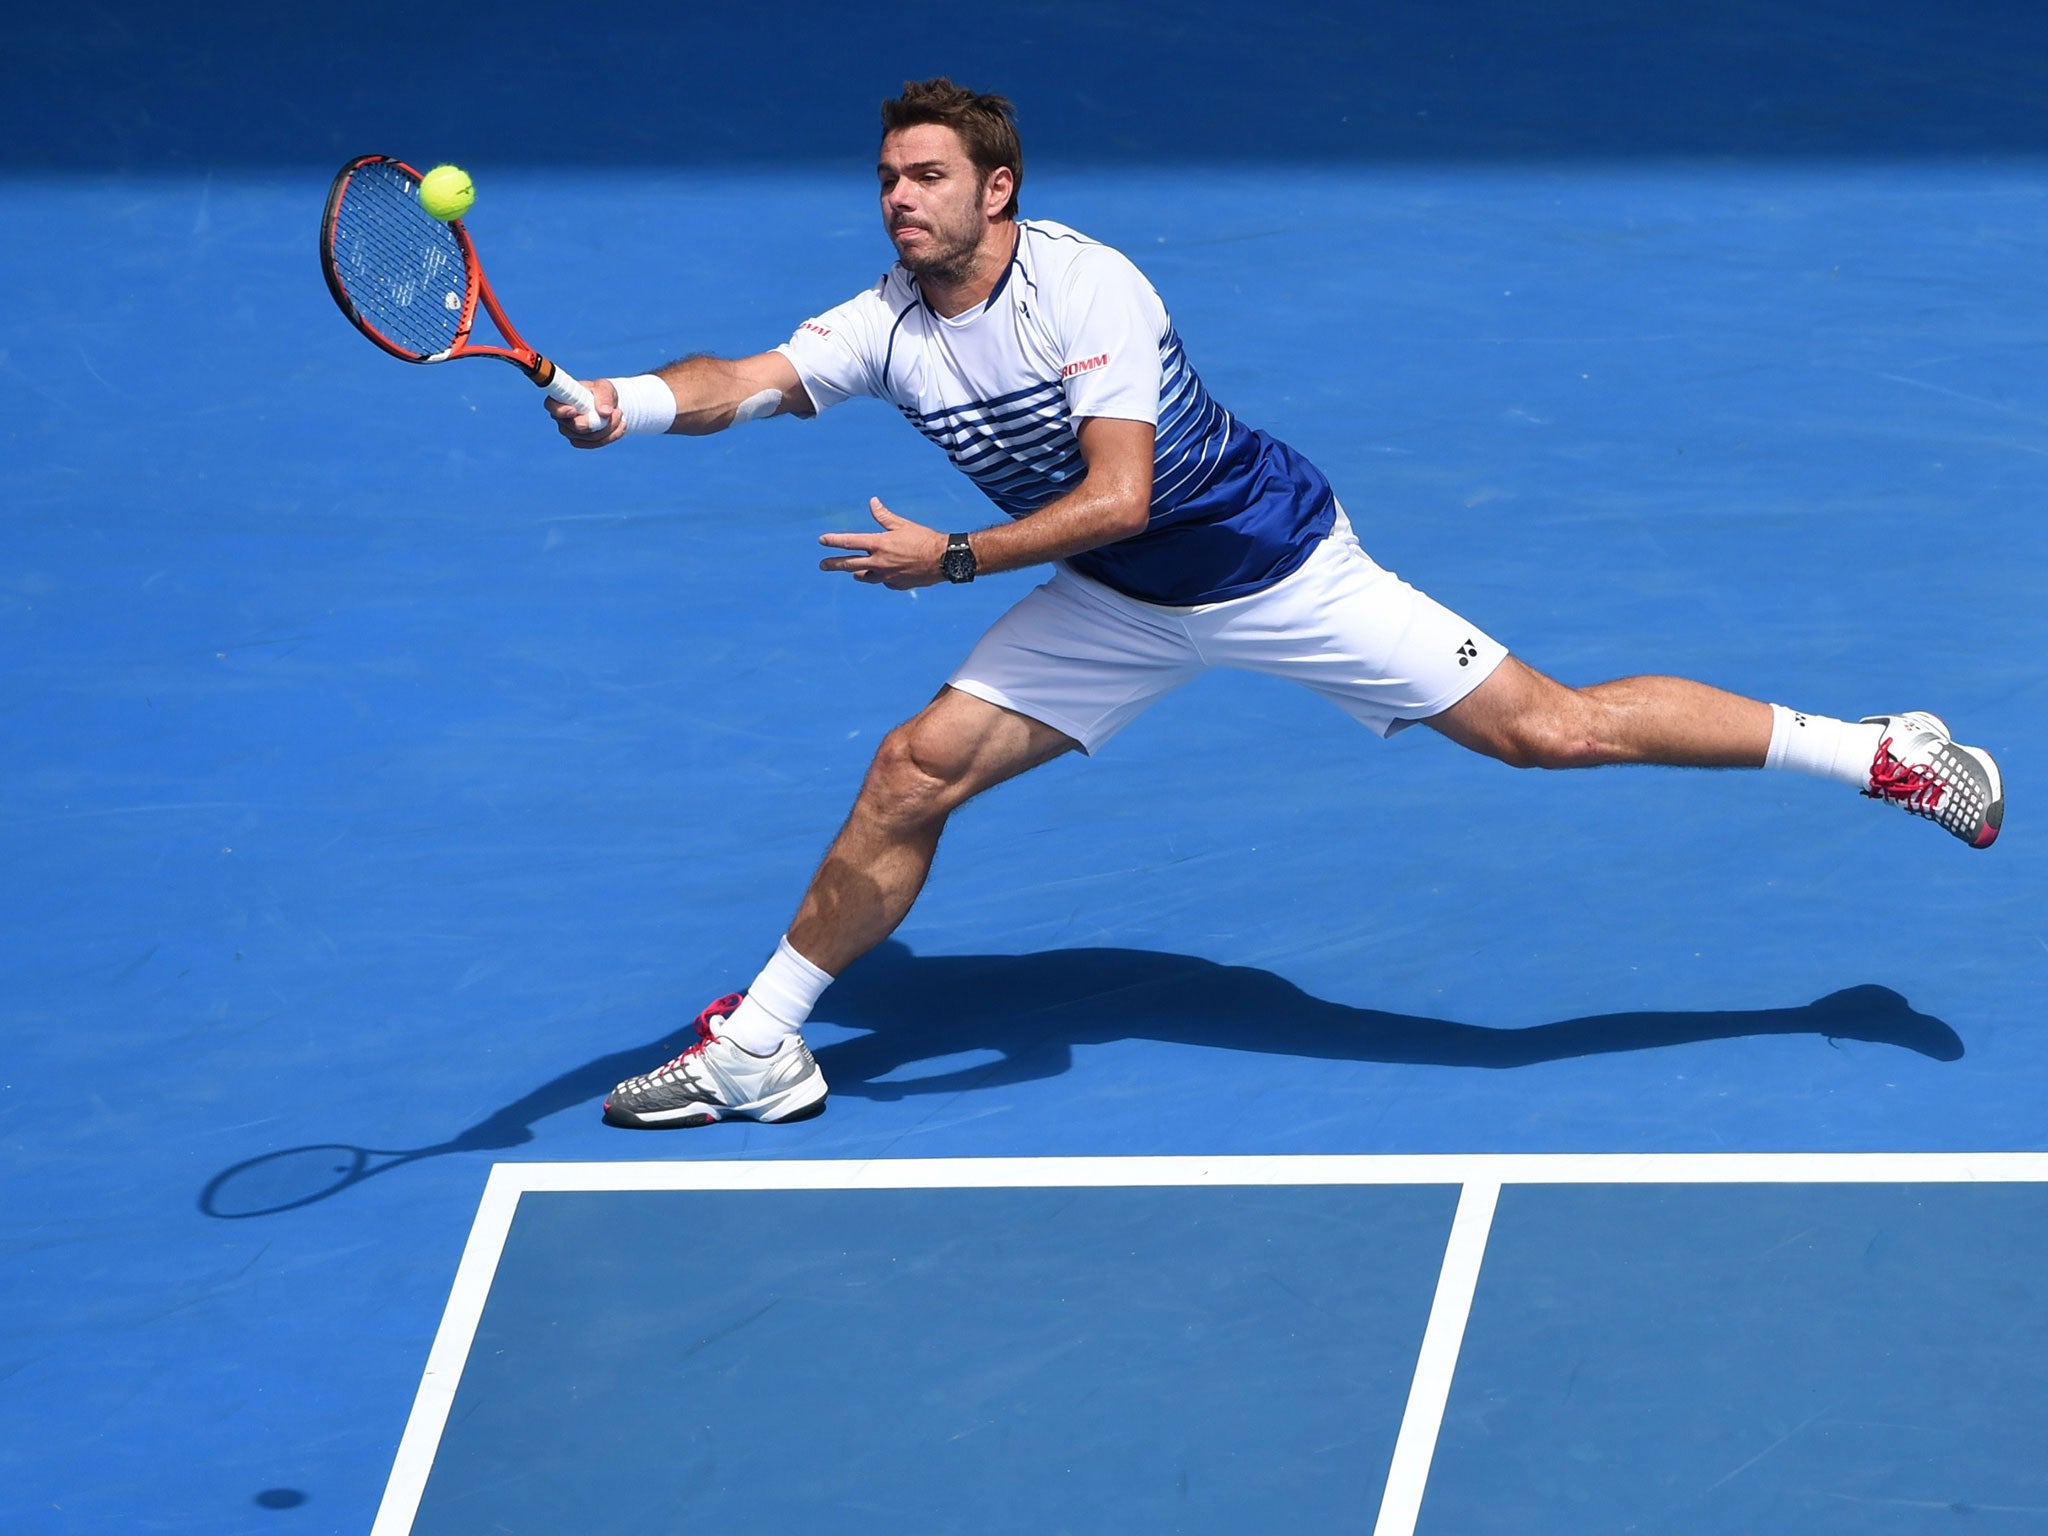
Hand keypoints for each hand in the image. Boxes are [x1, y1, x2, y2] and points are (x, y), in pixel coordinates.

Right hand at [544, 377, 623, 447]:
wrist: (608, 405)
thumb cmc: (601, 392)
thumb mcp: (604, 387)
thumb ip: (604, 396)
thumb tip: (604, 412)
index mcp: (560, 399)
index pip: (552, 406)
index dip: (560, 410)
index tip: (573, 410)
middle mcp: (561, 417)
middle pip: (575, 427)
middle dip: (598, 422)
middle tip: (616, 411)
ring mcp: (570, 431)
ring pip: (589, 437)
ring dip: (609, 428)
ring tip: (619, 413)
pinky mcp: (581, 441)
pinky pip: (596, 444)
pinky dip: (611, 436)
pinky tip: (621, 426)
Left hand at [818, 498, 947, 588]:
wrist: (943, 560)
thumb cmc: (924, 539)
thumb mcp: (902, 525)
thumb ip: (883, 516)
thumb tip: (872, 502)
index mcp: (879, 544)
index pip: (849, 542)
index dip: (833, 541)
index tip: (821, 540)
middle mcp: (879, 562)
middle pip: (849, 564)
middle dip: (833, 564)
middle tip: (822, 565)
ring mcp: (886, 576)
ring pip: (865, 576)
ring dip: (857, 573)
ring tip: (852, 572)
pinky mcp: (896, 585)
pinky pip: (884, 581)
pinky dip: (882, 576)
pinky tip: (885, 574)